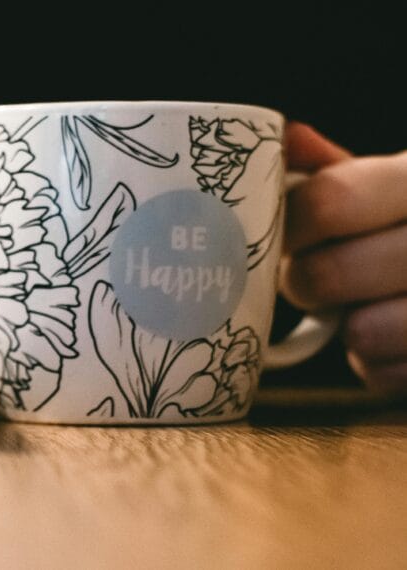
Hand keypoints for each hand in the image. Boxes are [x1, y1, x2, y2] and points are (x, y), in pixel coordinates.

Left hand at [280, 122, 406, 394]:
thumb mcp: (397, 185)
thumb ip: (340, 170)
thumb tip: (283, 138)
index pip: (328, 201)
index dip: (290, 226)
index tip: (286, 236)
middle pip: (326, 276)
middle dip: (304, 282)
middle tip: (312, 278)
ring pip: (360, 333)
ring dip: (346, 326)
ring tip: (361, 306)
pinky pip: (383, 374)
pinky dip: (377, 363)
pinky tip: (394, 339)